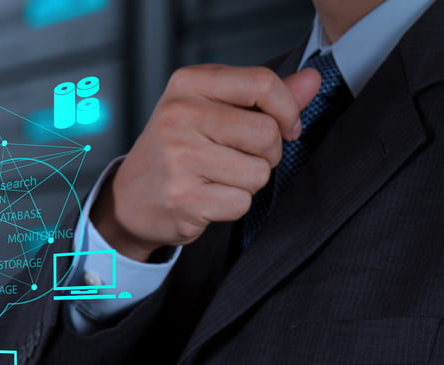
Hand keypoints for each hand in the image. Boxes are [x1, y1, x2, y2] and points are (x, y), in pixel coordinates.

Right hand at [93, 65, 321, 260]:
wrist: (129, 199)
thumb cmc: (176, 151)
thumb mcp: (213, 111)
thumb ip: (264, 98)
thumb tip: (313, 80)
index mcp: (188, 84)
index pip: (262, 83)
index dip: (287, 110)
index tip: (286, 127)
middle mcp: (178, 115)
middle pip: (266, 134)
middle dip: (266, 154)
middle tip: (239, 159)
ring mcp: (179, 158)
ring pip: (258, 173)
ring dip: (248, 183)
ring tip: (216, 179)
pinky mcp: (184, 197)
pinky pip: (242, 202)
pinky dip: (232, 206)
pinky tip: (207, 198)